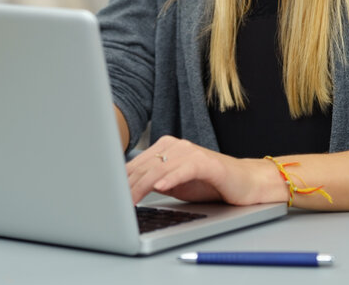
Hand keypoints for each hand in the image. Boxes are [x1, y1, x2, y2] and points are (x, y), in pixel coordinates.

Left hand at [125, 136, 287, 205]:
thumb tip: (125, 190)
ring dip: (142, 186)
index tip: (105, 196)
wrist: (244, 183)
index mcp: (165, 148)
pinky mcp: (207, 162)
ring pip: (160, 168)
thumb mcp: (175, 185)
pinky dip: (171, 178)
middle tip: (111, 203)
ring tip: (128, 200)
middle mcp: (176, 145)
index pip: (136, 165)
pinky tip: (160, 186)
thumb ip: (153, 182)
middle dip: (126, 186)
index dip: (120, 181)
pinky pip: (185, 169)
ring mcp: (191, 151)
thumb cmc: (209, 184)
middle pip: (144, 166)